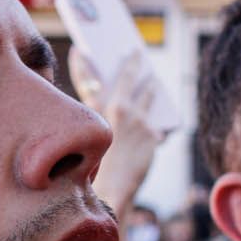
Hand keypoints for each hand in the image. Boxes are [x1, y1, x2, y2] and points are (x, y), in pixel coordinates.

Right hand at [87, 54, 165, 216]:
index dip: (81, 65)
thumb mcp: (89, 142)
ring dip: (151, 86)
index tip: (80, 50)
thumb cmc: (94, 171)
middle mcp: (117, 110)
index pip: (87, 80)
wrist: (112, 191)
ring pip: (147, 95)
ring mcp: (137, 120)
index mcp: (94, 112)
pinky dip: (154, 128)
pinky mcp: (153, 133)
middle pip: (127, 78)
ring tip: (153, 79)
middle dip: (131, 63)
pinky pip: (154, 127)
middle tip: (135, 52)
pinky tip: (161, 126)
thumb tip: (117, 112)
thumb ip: (100, 125)